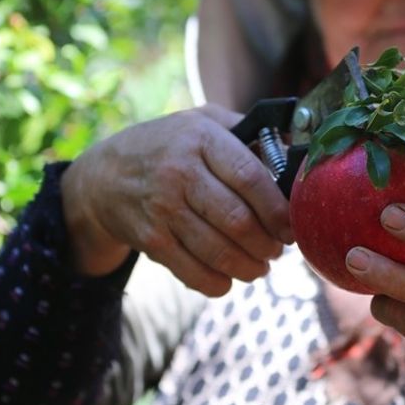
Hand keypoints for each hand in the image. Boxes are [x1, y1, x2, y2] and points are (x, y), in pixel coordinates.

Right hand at [61, 105, 292, 295]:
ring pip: (218, 250)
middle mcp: (179, 171)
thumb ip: (251, 132)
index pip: (250, 177)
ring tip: (260, 266)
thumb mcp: (204, 122)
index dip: (278, 208)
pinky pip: (192, 271)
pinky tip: (229, 279)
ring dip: (249, 267)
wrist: (103, 176)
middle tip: (278, 249)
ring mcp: (162, 208)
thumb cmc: (169, 146)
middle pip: (238, 220)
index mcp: (201, 138)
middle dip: (268, 243)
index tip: (291, 224)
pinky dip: (217, 283)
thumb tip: (301, 153)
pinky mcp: (150, 239)